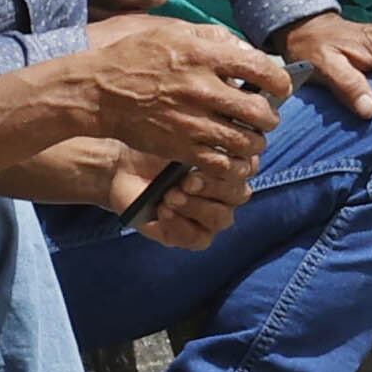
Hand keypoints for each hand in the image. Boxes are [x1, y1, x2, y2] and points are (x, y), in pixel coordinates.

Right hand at [76, 12, 286, 169]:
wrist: (98, 92)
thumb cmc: (136, 58)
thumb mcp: (174, 32)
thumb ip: (214, 38)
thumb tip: (248, 51)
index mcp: (204, 56)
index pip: (262, 70)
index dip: (279, 82)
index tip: (279, 88)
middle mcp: (202, 89)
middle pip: (260, 111)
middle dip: (271, 117)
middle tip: (266, 117)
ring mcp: (192, 122)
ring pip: (246, 141)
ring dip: (255, 142)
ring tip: (250, 138)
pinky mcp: (181, 148)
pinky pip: (222, 164)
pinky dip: (234, 163)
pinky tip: (231, 157)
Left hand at [109, 147, 251, 249]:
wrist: (122, 167)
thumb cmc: (153, 146)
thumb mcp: (177, 135)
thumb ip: (205, 137)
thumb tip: (227, 133)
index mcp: (232, 163)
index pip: (249, 167)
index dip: (232, 166)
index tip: (205, 160)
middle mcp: (227, 190)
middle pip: (239, 194)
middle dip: (212, 188)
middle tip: (186, 182)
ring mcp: (211, 214)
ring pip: (222, 218)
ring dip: (196, 207)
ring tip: (170, 197)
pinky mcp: (191, 234)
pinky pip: (199, 238)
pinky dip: (181, 226)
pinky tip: (164, 212)